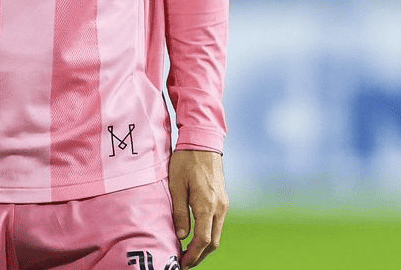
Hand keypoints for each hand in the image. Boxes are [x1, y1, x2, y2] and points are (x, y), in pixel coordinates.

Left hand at [169, 149, 227, 265]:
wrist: (203, 142)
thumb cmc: (186, 162)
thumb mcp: (176, 186)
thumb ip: (179, 212)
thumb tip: (181, 236)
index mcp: (207, 205)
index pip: (203, 240)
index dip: (192, 256)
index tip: (181, 264)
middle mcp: (219, 207)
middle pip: (213, 242)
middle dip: (199, 256)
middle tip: (183, 263)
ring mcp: (223, 203)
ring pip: (217, 234)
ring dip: (204, 247)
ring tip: (188, 253)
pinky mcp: (223, 199)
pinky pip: (218, 223)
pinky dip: (208, 235)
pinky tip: (196, 236)